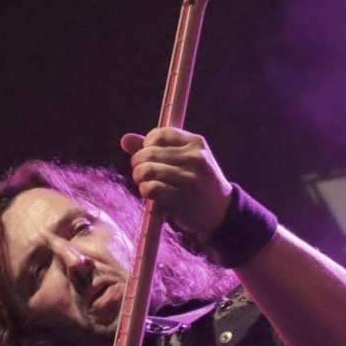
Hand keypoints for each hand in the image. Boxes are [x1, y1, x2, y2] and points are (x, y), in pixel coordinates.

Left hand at [120, 128, 233, 244]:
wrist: (221, 211)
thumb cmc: (197, 182)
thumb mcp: (185, 159)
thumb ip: (156, 148)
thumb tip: (124, 140)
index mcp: (196, 143)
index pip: (159, 134)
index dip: (146, 145)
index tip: (150, 157)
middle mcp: (194, 158)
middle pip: (149, 153)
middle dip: (138, 163)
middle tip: (141, 173)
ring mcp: (189, 179)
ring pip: (147, 170)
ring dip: (139, 177)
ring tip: (144, 183)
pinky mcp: (182, 199)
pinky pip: (150, 188)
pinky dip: (144, 191)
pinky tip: (150, 194)